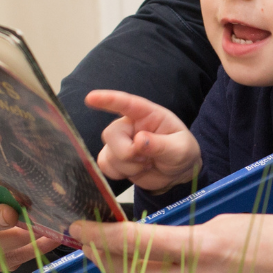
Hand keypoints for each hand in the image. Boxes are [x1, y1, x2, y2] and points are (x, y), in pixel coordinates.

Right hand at [86, 90, 202, 191]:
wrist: (177, 173)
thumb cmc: (181, 152)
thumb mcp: (180, 149)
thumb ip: (161, 145)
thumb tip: (139, 140)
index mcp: (148, 115)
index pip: (126, 103)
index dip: (108, 99)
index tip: (91, 98)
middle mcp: (130, 125)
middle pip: (111, 134)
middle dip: (127, 152)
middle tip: (148, 160)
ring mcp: (120, 142)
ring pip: (108, 153)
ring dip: (129, 166)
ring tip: (147, 164)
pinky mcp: (114, 158)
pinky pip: (104, 165)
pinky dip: (119, 173)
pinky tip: (135, 170)